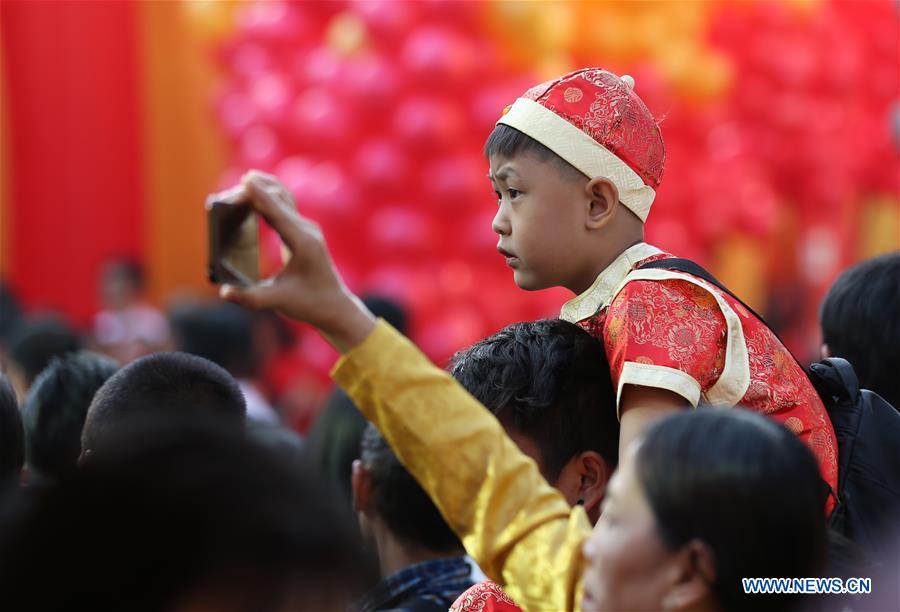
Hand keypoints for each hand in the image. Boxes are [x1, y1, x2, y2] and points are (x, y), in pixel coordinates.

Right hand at [214, 170, 375, 352]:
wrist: (334, 305)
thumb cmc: (308, 303)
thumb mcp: (278, 302)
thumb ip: (250, 298)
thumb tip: (224, 292)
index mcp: (303, 244)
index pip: (279, 214)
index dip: (261, 196)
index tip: (246, 179)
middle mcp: (307, 231)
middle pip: (280, 200)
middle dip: (257, 190)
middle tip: (232, 187)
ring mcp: (307, 228)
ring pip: (284, 198)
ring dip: (265, 189)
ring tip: (245, 180)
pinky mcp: (304, 230)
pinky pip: (285, 206)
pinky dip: (270, 197)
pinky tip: (257, 192)